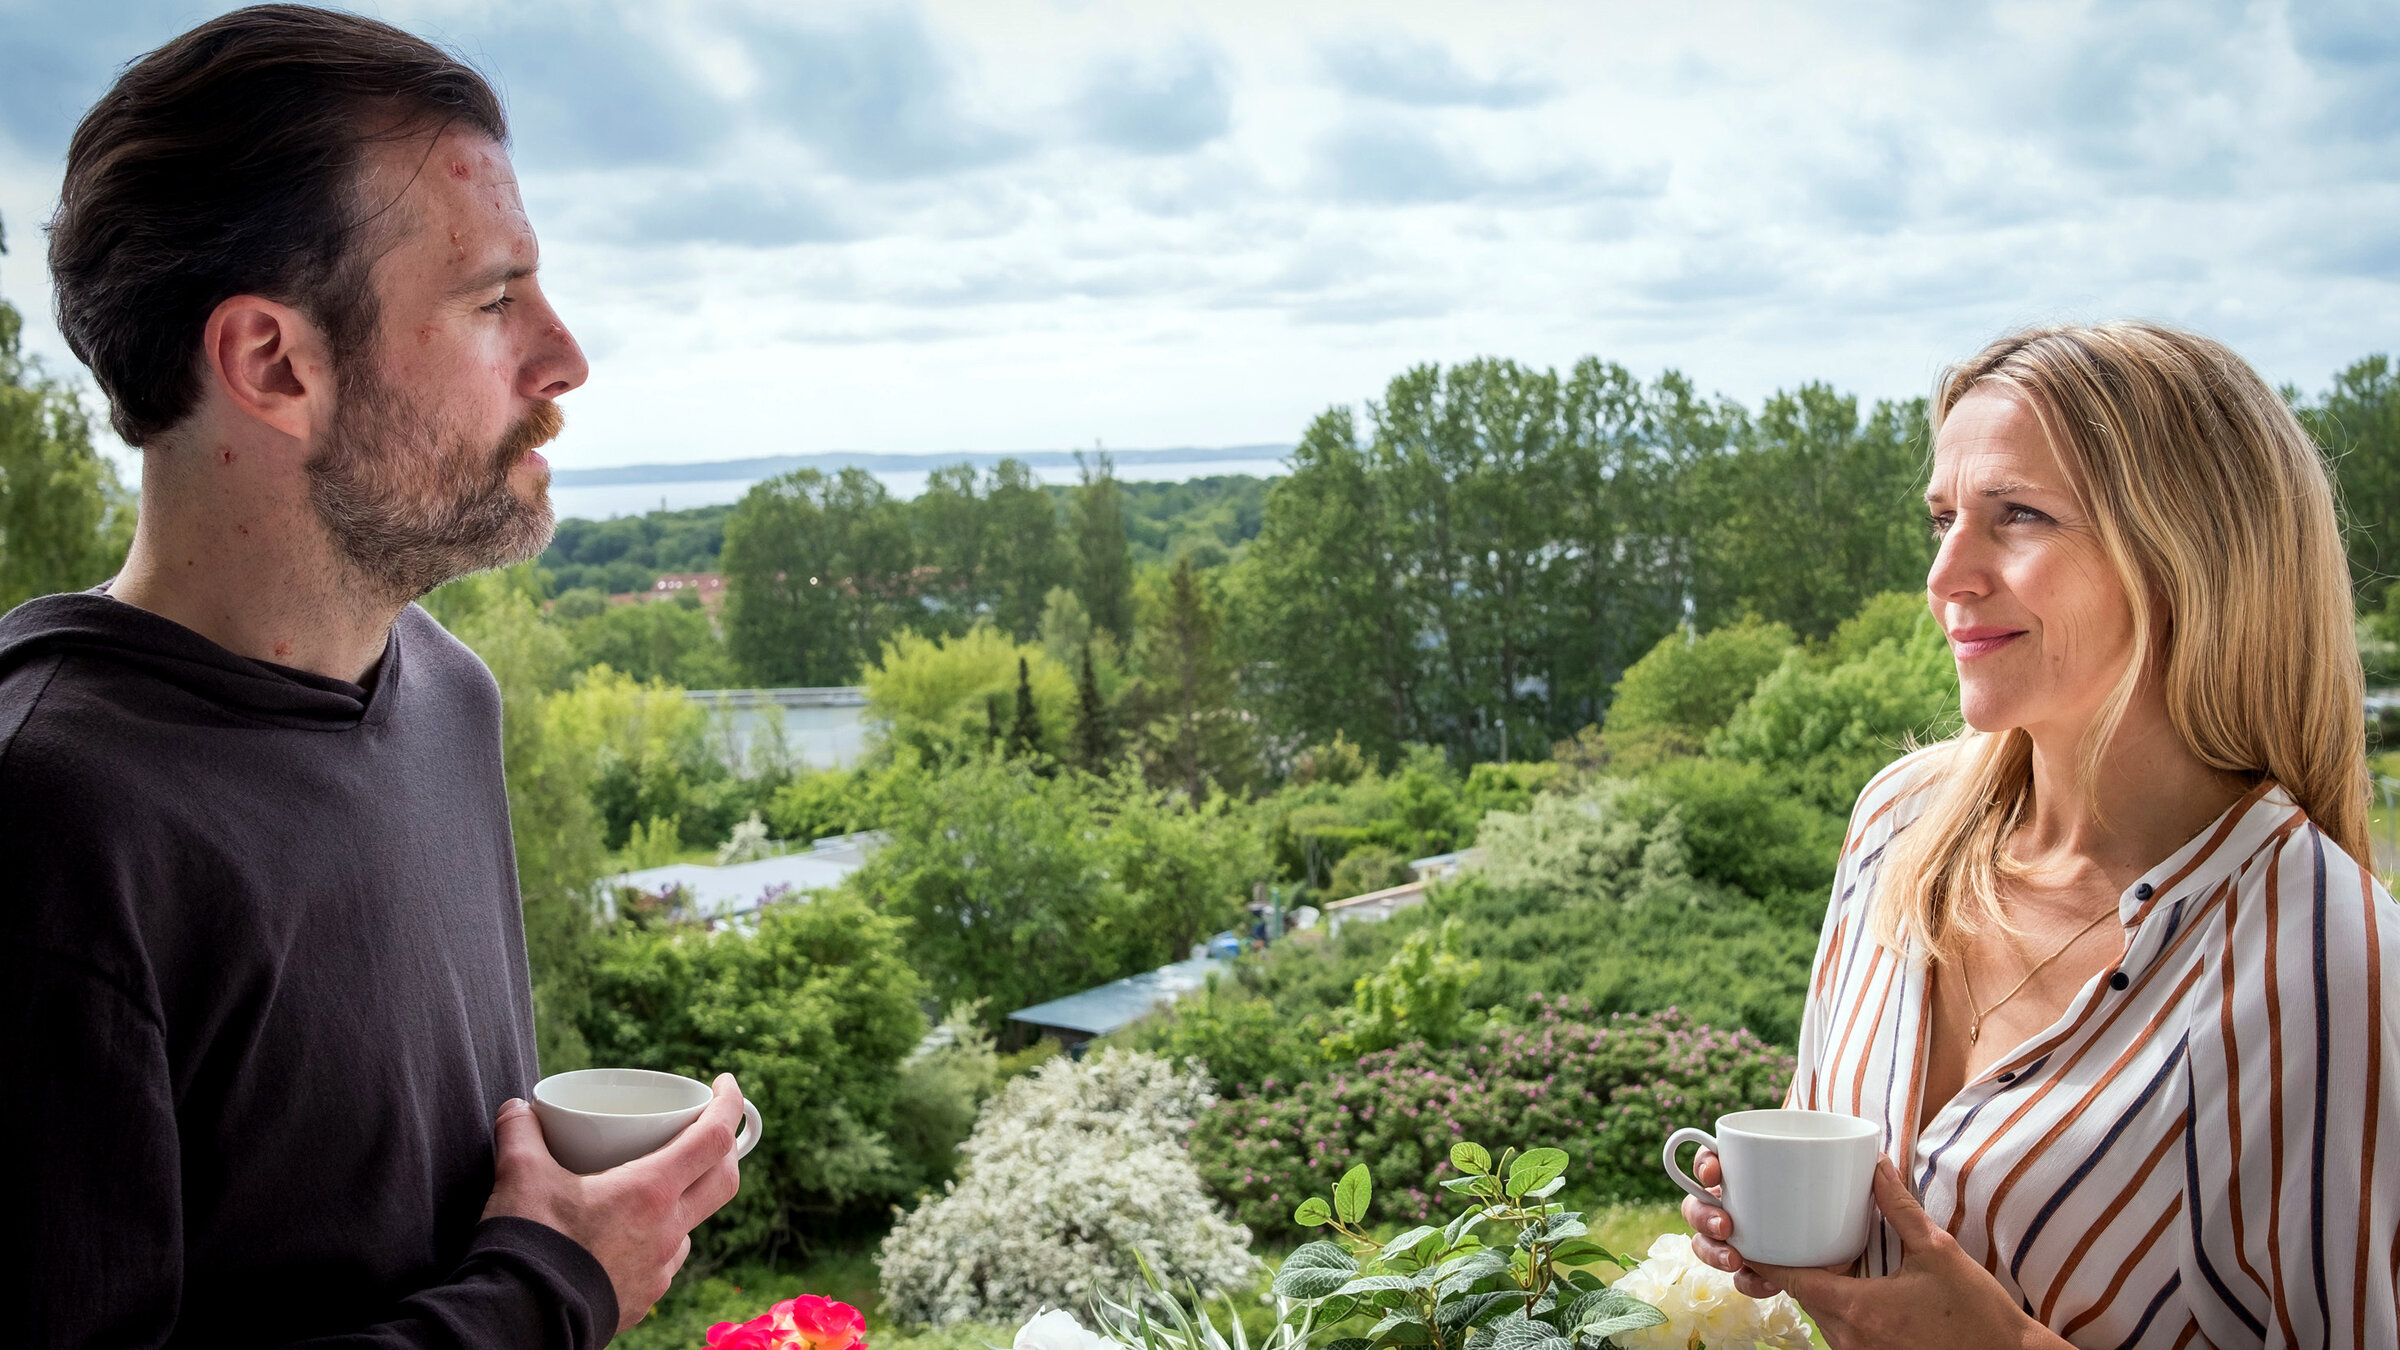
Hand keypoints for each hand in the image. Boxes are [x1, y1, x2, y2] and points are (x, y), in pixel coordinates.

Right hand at [483, 1073, 748, 1333]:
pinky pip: (666, 1260)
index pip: (715, 1138)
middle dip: (723, 1148)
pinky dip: (659, 1238)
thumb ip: (519, 1134)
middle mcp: (668, 1231)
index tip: (726, 1084)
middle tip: (704, 1130)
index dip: (729, 1104)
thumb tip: (515, 1108)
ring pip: (692, 1223)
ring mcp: (660, 1269)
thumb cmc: (529, 1247)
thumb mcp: (519, 1178)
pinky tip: (630, 1235)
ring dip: (685, 1199)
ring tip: (655, 1186)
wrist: (521, 1321)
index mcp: (650, 1192)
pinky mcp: (644, 1298)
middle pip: (723, 1180)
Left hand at [1704, 1157, 2068, 1349]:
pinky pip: (1842, 1333)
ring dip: (1818, 1289)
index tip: (1746, 1236)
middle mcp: (1848, 1338)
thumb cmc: (1978, 1313)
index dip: (1765, 1257)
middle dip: (1794, 1267)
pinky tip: (1854, 1289)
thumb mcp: (1938, 1252)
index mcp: (1856, 1308)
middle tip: (1788, 1234)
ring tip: (1824, 1256)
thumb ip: (1899, 1207)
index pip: (1790, 1279)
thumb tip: (1876, 1164)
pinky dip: (1839, 1309)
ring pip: (1821, 1317)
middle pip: (1803, 1297)